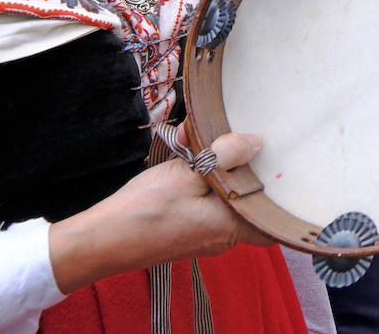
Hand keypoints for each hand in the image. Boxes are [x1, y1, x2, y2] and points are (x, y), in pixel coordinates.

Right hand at [48, 131, 270, 294]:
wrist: (99, 241)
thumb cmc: (143, 211)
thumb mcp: (188, 172)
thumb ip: (226, 157)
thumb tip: (256, 143)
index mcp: (231, 226)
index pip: (273, 217)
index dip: (279, 191)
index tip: (278, 161)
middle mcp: (222, 236)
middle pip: (247, 199)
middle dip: (241, 166)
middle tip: (234, 139)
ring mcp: (203, 235)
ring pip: (224, 196)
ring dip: (216, 166)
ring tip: (200, 138)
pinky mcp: (186, 229)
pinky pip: (204, 200)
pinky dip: (199, 178)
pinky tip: (185, 150)